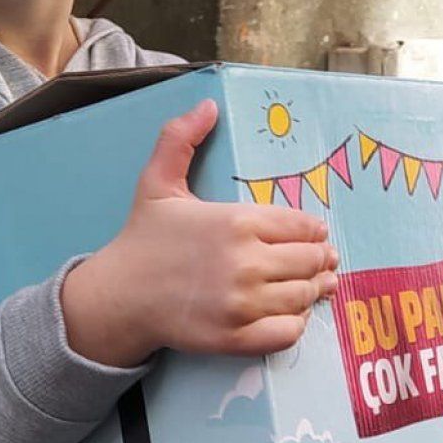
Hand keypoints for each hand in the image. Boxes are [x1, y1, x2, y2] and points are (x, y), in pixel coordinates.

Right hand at [62, 99, 339, 365]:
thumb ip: (180, 139)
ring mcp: (242, 304)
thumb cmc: (143, 239)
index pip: (303, 226)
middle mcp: (246, 263)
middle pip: (311, 261)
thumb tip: (208, 104)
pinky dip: (297, 323)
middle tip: (324, 261)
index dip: (315, 231)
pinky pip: (288, 332)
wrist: (118, 297)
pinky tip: (291, 314)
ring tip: (317, 286)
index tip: (317, 235)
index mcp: (237, 222)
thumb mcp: (157, 182)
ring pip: (304, 296)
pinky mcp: (236, 338)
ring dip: (315, 290)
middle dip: (321, 260)